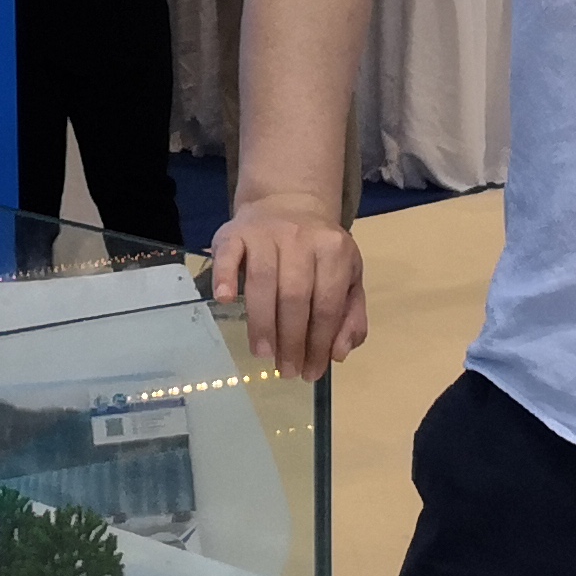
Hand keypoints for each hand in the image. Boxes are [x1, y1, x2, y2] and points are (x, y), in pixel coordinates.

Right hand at [210, 198, 368, 377]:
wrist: (288, 203)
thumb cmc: (318, 252)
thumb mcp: (348, 276)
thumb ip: (351, 315)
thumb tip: (339, 353)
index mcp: (335, 250)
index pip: (327, 304)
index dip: (320, 343)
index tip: (311, 372)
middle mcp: (301, 238)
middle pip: (295, 296)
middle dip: (291, 340)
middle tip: (286, 370)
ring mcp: (266, 233)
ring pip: (263, 281)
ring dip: (262, 322)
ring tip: (263, 353)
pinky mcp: (235, 232)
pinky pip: (228, 255)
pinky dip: (225, 277)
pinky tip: (224, 300)